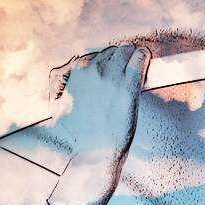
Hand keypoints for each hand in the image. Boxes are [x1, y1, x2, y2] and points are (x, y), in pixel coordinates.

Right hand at [48, 43, 149, 161]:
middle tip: (126, 68)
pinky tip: (145, 57)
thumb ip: (63, 87)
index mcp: (75, 72)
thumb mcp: (59, 106)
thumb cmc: (77, 136)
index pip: (93, 56)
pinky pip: (139, 60)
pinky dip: (143, 57)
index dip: (105, 64)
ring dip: (130, 56)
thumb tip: (63, 78)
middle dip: (118, 59)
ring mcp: (110, 77)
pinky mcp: (127, 87)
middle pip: (110, 52)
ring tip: (137, 62)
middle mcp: (92, 70)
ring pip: (124, 51)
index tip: (112, 71)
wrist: (92, 153)